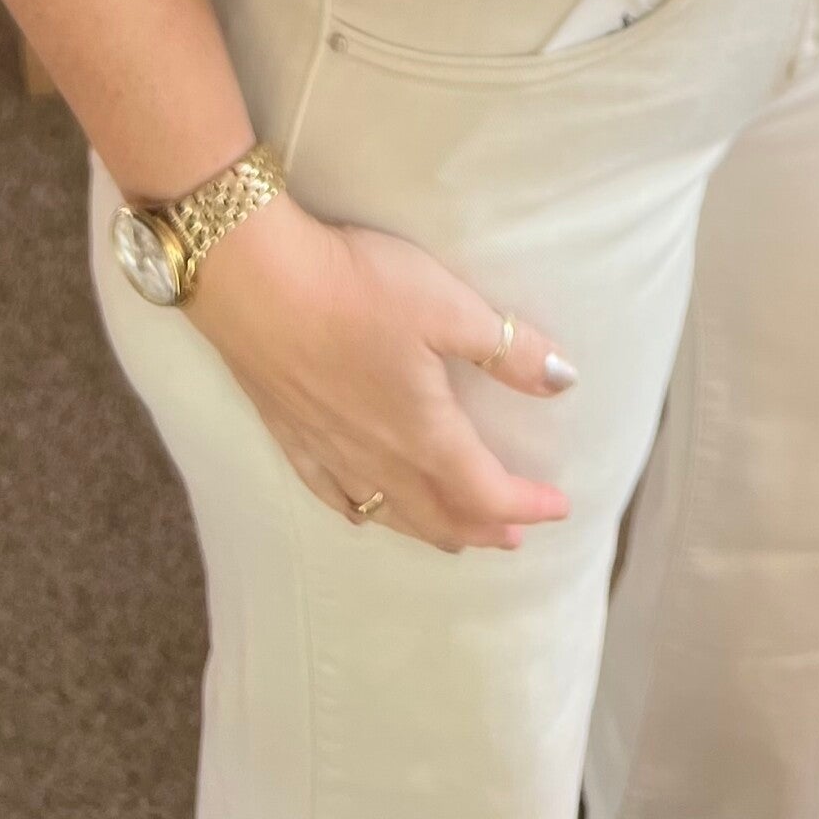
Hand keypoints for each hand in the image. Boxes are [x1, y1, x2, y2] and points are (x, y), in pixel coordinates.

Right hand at [181, 189, 575, 552]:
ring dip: (432, 530)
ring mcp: (329, 452)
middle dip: (484, 527)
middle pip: (440, 514)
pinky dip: (364, 512)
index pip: (487, 490)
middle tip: (516, 534)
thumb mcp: (447, 306)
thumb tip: (565, 382)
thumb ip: (508, 349)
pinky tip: (363, 512)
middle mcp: (377, 458)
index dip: (527, 503)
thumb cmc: (356, 287)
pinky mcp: (291, 435)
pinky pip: (334, 496)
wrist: (253, 281)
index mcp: (423, 434)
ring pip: (391, 513)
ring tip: (456, 537)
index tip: (558, 506)